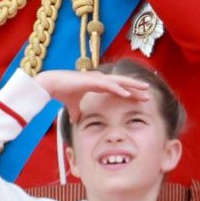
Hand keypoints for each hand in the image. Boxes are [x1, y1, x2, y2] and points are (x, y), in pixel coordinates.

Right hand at [32, 68, 150, 119]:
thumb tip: (75, 121)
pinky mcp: (93, 81)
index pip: (117, 88)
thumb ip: (76, 112)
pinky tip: (129, 94)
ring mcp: (97, 79)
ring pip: (120, 82)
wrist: (52, 85)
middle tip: (148, 94)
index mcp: (97, 84)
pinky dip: (120, 90)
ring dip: (133, 87)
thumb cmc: (62, 92)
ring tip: (145, 90)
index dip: (129, 92)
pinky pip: (110, 86)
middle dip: (135, 89)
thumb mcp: (72, 106)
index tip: (139, 98)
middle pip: (122, 84)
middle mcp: (100, 79)